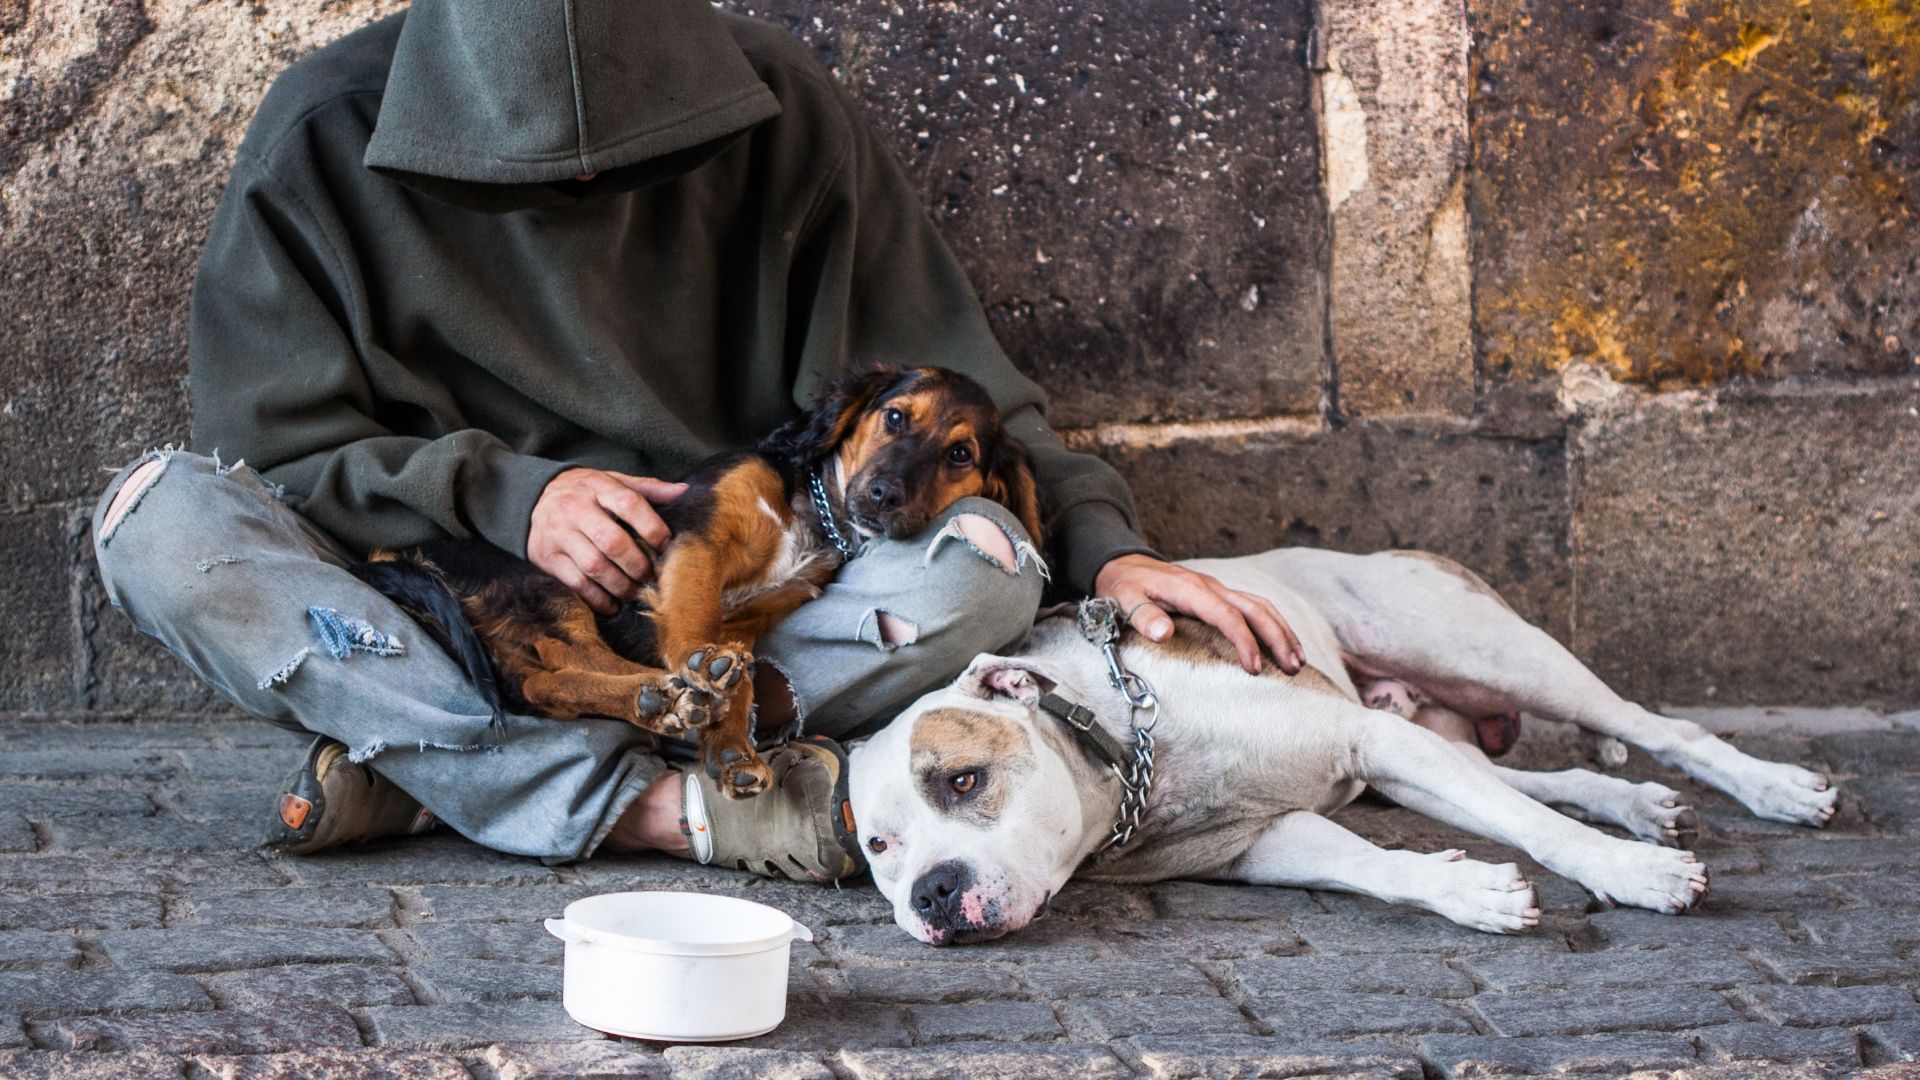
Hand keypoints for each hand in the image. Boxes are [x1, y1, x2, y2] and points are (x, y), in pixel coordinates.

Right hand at [529, 468, 685, 614]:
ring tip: (635, 592)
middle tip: (651, 577)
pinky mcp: (547, 557)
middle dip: (638, 565)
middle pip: (613, 541)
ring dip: (621, 585)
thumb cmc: (584, 493)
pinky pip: (576, 582)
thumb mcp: (612, 482)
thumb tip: (684, 492)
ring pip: (595, 566)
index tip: (667, 546)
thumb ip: (647, 489)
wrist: (530, 498)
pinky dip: (598, 598)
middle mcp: (576, 509)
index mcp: (598, 487)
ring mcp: (559, 533)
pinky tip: (612, 604)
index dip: (653, 527)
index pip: (630, 503)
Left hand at [1093, 553, 1303, 674]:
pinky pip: (1253, 607)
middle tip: (1293, 669)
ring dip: (1281, 631)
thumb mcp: (1124, 599)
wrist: (1123, 563)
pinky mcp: (1219, 595)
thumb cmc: (1124, 585)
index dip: (1243, 641)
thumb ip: (1143, 615)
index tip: (1253, 669)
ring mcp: (1217, 589)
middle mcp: (1210, 586)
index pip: (1225, 615)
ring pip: (1260, 606)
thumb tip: (1163, 633)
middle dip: (1277, 638)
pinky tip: (1283, 644)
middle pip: (1254, 608)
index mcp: (1189, 589)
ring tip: (1298, 661)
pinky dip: (1273, 624)